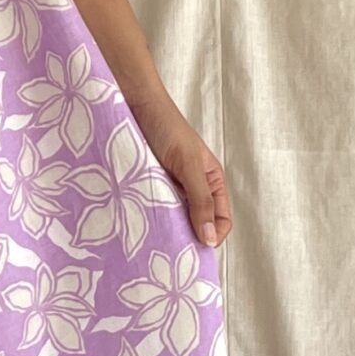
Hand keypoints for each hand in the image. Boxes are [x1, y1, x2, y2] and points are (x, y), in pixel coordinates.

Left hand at [130, 94, 232, 249]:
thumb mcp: (188, 164)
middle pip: (197, 223)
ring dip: (166, 229)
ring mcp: (170, 188)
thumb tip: (210, 239)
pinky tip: (140, 225)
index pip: (221, 220)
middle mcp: (193, 188)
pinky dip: (150, 219)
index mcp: (212, 181)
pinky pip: (153, 210)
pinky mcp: (148, 187)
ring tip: (154, 239)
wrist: (133, 105)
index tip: (195, 248)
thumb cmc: (166, 128)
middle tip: (171, 250)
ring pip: (174, 219)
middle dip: (188, 237)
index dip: (213, 236)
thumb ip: (200, 200)